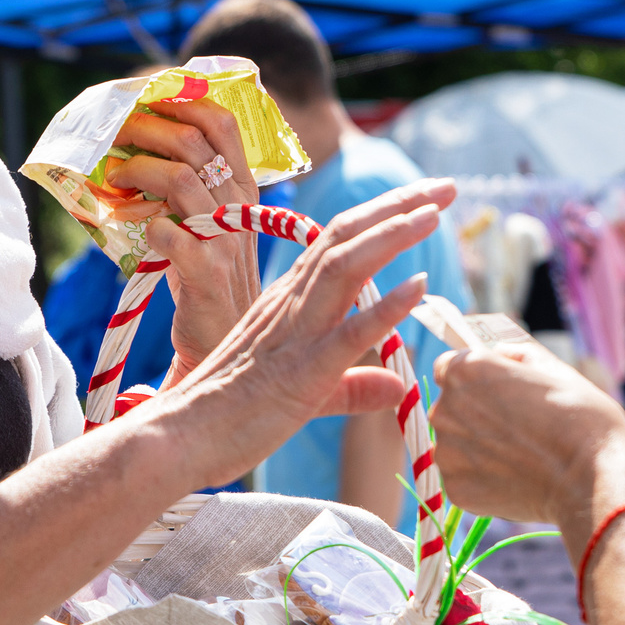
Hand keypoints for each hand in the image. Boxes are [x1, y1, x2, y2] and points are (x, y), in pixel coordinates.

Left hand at [98, 96, 260, 379]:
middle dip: (145, 129)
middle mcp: (239, 208)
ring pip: (181, 179)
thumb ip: (190, 190)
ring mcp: (225, 241)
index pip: (223, 123)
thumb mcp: (212, 226)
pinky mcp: (205, 275)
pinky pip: (168, 233)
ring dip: (139, 170)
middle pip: (194, 142)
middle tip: (115, 134)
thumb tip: (136, 150)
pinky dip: (145, 225)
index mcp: (243, 189)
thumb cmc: (207, 280)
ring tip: (115, 178)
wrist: (222, 344)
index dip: (183, 100)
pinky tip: (133, 229)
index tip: (147, 96)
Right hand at [135, 182, 454, 490]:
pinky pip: (348, 332)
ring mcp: (295, 334)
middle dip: (398, 206)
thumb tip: (396, 385)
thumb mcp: (304, 396)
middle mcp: (291, 304)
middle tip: (446, 186)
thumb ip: (353, 386)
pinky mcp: (302, 372)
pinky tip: (419, 284)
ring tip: (434, 213)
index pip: (340, 240)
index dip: (384, 213)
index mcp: (288, 301)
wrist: (178, 438)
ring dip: (392, 236)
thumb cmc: (231, 417)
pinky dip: (386, 307)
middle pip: (347, 237)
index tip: (427, 197)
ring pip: (346, 268)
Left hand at [432, 344, 624, 557]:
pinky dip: (482, 480)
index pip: (447, 368)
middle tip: (516, 428)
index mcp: (464, 370)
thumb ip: (517, 355)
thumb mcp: (553, 369)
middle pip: (450, 408)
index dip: (473, 379)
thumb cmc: (580, 417)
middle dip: (474, 415)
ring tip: (518, 456)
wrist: (592, 479)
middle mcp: (445, 408)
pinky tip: (515, 478)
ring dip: (476, 448)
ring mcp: (446, 452)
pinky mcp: (455, 489)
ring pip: (454, 445)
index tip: (496, 393)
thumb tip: (499, 355)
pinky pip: (463, 478)